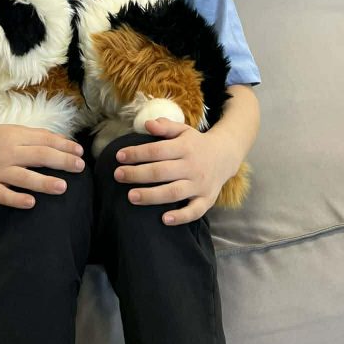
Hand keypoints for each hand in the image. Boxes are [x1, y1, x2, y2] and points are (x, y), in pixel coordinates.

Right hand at [0, 123, 84, 209]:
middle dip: (61, 161)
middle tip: (80, 167)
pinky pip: (2, 195)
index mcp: (15, 136)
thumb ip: (36, 136)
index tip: (80, 152)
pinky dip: (16, 199)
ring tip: (63, 187)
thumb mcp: (14, 131)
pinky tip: (32, 203)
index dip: (63, 145)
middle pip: (37, 156)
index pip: (44, 140)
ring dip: (43, 182)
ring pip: (22, 177)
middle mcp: (7, 152)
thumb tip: (64, 142)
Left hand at [113, 118, 239, 226]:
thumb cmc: (195, 144)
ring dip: (152, 196)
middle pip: (161, 172)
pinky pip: (195, 211)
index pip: (157, 150)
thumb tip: (147, 124)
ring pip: (174, 192)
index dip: (137, 153)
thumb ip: (165, 126)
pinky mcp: (207, 199)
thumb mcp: (183, 130)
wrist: (225, 155)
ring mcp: (200, 184)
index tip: (119, 156)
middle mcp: (192, 166)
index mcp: (185, 147)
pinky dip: (181, 217)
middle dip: (137, 174)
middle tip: (118, 175)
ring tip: (131, 196)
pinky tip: (164, 219)